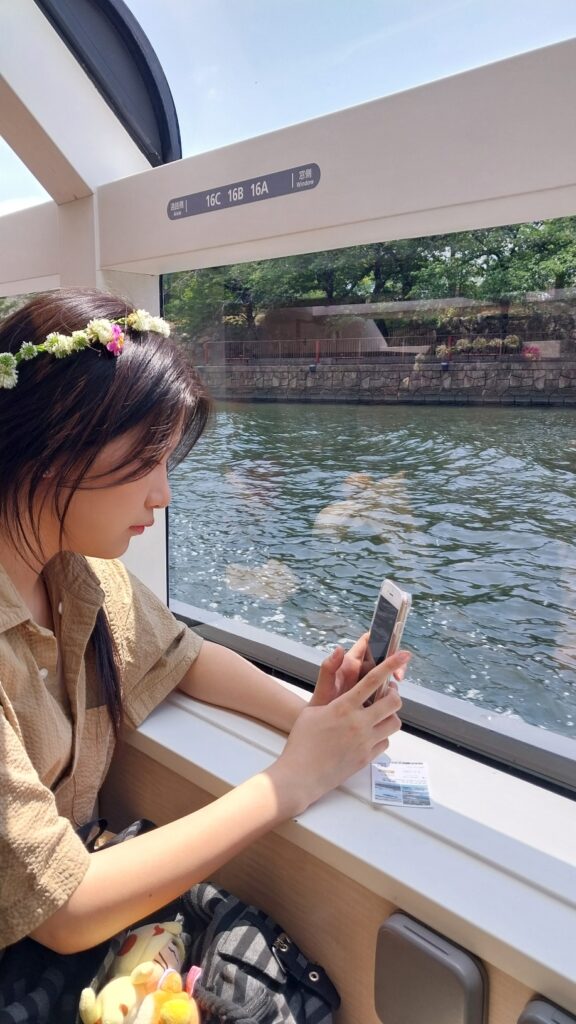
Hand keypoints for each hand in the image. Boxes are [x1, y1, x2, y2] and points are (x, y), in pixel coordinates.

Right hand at [271, 649, 409, 813]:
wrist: (301, 776)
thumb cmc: (302, 740)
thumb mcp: (312, 707)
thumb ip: (327, 680)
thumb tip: (338, 652)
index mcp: (343, 707)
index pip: (373, 681)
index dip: (390, 665)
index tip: (403, 655)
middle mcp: (358, 723)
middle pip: (393, 702)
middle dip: (394, 694)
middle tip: (386, 692)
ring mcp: (365, 742)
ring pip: (394, 723)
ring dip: (389, 715)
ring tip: (378, 713)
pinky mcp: (367, 758)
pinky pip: (385, 742)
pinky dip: (381, 734)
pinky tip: (369, 733)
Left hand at [310, 634, 408, 706]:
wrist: (323, 729)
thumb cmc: (320, 703)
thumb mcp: (324, 687)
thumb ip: (329, 667)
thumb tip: (339, 649)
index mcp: (350, 662)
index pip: (369, 641)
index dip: (382, 639)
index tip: (389, 651)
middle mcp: (361, 669)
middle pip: (384, 657)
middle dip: (394, 663)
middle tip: (397, 677)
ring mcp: (368, 683)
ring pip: (387, 676)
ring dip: (392, 683)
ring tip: (392, 694)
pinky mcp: (373, 697)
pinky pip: (386, 693)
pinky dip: (391, 697)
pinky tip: (389, 706)